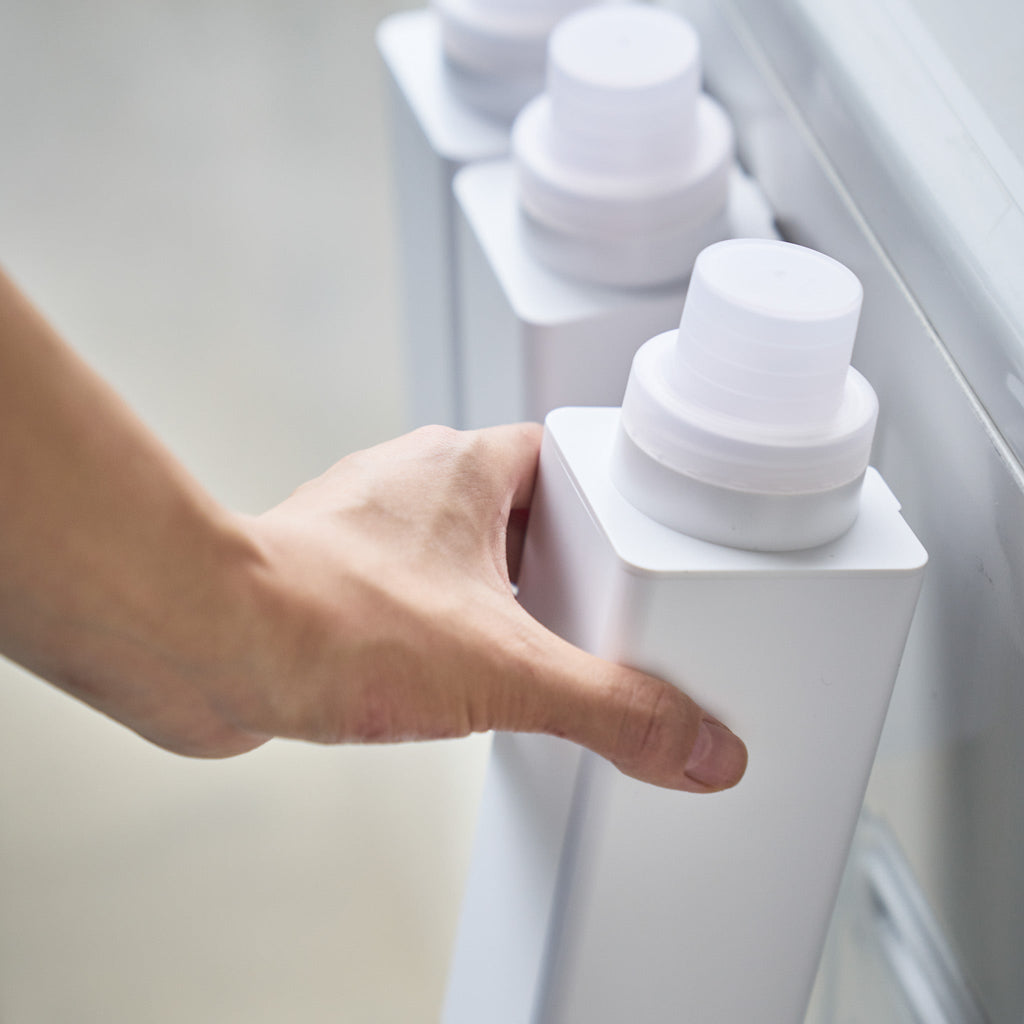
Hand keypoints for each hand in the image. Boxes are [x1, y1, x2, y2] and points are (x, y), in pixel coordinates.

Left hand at [209, 424, 746, 792]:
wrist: (202, 644)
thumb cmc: (330, 618)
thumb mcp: (507, 675)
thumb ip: (610, 709)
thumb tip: (696, 745)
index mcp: (465, 468)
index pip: (562, 456)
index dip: (604, 500)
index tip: (632, 541)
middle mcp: (412, 484)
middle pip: (516, 508)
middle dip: (555, 562)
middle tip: (592, 617)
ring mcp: (364, 527)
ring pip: (456, 550)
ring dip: (491, 596)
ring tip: (524, 653)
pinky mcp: (327, 575)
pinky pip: (405, 590)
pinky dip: (434, 625)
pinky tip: (442, 674)